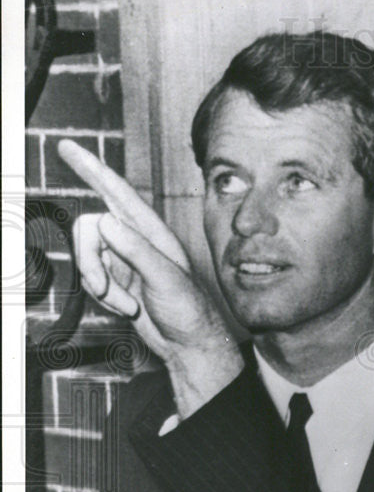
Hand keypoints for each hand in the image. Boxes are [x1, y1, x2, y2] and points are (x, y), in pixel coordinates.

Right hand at [59, 139, 243, 417]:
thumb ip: (136, 250)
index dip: (92, 168)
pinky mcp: (117, 280)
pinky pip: (92, 280)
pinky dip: (103, 298)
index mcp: (153, 231)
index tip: (66, 147)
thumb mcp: (166, 279)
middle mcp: (136, 240)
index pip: (117, 192)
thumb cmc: (190, 311)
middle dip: (88, 261)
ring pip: (86, 257)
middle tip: (102, 289)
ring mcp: (124, 260)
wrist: (189, 345)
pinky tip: (127, 309)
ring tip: (126, 305)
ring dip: (99, 286)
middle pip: (88, 229)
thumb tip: (105, 220)